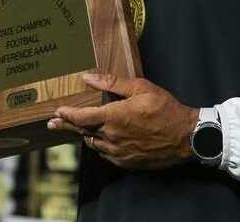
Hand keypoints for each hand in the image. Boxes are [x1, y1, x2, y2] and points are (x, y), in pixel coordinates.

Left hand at [48, 73, 197, 169]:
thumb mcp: (140, 88)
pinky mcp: (126, 162)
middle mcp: (112, 137)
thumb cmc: (165, 109)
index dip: (67, 114)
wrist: (187, 137)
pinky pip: (105, 154)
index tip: (57, 111)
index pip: (81, 117)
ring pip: (93, 143)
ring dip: (83, 135)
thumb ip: (112, 83)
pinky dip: (100, 145)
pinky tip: (99, 140)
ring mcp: (118, 152)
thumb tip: (87, 77)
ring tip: (76, 128)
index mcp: (114, 118)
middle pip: (82, 131)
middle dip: (66, 126)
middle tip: (52, 123)